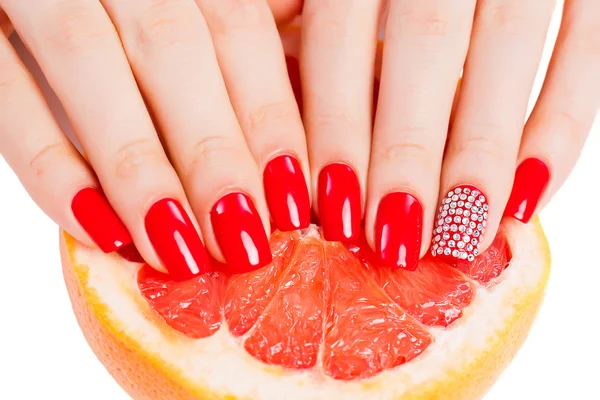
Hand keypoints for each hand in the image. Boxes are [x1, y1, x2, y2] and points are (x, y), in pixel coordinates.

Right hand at [0, 0, 307, 278]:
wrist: (37, 1)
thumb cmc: (124, 20)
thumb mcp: (176, 24)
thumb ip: (221, 62)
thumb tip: (282, 162)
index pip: (238, 29)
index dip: (271, 118)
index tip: (297, 203)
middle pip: (175, 48)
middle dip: (215, 154)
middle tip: (247, 244)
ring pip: (89, 59)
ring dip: (141, 168)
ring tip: (182, 253)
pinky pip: (3, 91)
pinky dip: (50, 164)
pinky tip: (97, 229)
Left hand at [300, 0, 599, 268]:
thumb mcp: (333, 0)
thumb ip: (326, 43)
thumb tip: (301, 155)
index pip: (338, 34)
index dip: (335, 124)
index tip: (328, 206)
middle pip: (420, 46)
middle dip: (406, 152)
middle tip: (395, 240)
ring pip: (504, 49)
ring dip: (480, 151)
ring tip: (459, 234)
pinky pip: (586, 48)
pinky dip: (561, 126)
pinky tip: (529, 198)